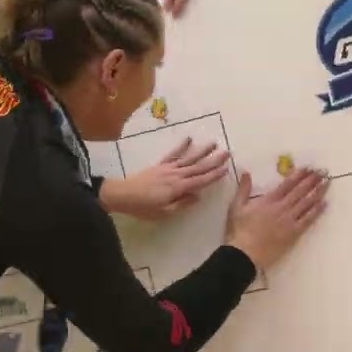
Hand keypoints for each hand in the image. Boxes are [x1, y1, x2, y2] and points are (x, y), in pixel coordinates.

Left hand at [101, 137, 229, 219]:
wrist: (123, 194)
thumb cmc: (144, 207)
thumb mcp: (164, 212)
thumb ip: (182, 203)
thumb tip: (198, 195)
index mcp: (179, 187)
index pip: (201, 180)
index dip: (214, 175)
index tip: (227, 168)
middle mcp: (176, 174)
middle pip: (198, 166)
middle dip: (213, 160)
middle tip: (227, 152)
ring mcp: (168, 168)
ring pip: (188, 158)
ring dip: (202, 150)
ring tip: (214, 143)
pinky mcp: (160, 165)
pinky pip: (173, 154)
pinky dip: (181, 146)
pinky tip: (189, 139)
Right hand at [225, 167, 328, 268]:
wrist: (245, 253)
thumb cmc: (239, 230)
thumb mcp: (236, 206)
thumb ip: (243, 189)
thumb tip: (246, 172)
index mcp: (269, 200)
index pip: (287, 184)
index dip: (299, 175)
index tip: (309, 167)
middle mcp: (282, 207)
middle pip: (300, 191)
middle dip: (312, 180)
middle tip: (323, 171)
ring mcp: (290, 220)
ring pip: (307, 203)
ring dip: (318, 192)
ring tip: (327, 183)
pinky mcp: (294, 233)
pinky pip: (308, 220)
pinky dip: (317, 211)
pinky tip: (324, 204)